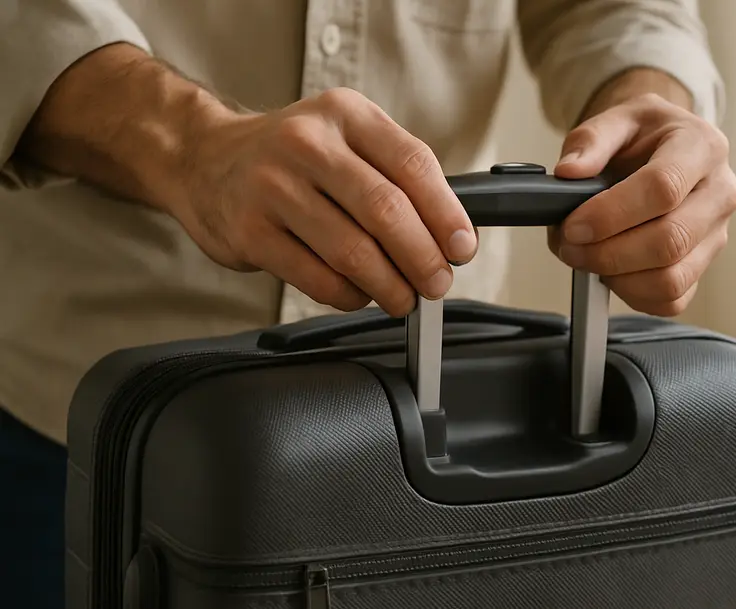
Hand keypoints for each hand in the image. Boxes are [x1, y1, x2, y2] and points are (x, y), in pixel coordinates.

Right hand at [171, 88, 476, 315]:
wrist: (203, 158)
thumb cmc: (292, 158)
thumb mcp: (344, 138)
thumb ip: (394, 175)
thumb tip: (449, 237)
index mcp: (345, 114)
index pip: (412, 164)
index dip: (446, 214)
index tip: (462, 249)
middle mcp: (307, 143)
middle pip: (386, 210)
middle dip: (423, 258)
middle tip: (437, 283)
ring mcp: (273, 186)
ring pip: (352, 251)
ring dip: (390, 286)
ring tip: (403, 298)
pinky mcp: (250, 231)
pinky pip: (317, 277)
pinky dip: (349, 296)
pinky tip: (359, 295)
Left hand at [550, 93, 735, 315]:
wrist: (666, 147)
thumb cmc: (645, 135)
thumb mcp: (618, 118)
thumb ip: (590, 140)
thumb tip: (569, 172)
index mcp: (702, 147)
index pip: (663, 188)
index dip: (611, 214)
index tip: (575, 224)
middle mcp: (720, 193)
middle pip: (670, 241)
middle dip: (609, 253)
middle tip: (571, 246)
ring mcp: (716, 235)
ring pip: (672, 279)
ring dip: (618, 278)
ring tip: (588, 258)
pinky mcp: (704, 266)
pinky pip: (672, 300)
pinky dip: (633, 295)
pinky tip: (612, 271)